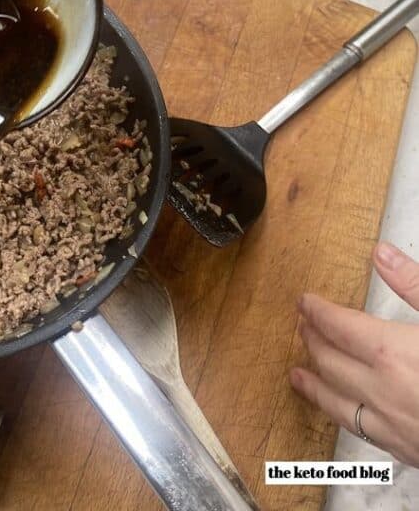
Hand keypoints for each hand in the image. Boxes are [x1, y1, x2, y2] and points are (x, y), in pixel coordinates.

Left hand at [291, 242, 418, 466]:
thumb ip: (414, 285)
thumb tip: (381, 254)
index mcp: (391, 352)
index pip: (338, 326)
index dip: (318, 312)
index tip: (305, 303)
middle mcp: (383, 391)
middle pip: (330, 362)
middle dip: (313, 341)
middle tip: (302, 327)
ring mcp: (393, 427)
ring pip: (337, 403)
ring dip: (315, 384)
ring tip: (298, 373)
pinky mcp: (406, 451)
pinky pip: (359, 431)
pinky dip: (340, 415)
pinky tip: (341, 411)